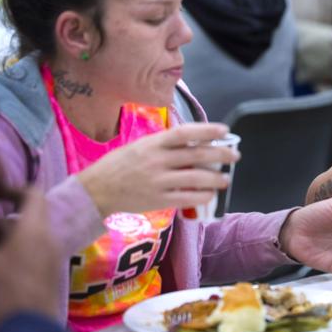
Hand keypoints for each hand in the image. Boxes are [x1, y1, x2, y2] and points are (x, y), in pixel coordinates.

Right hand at [0, 188, 60, 327]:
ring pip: (21, 238)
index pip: (32, 194)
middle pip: (19, 220)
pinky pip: (26, 253)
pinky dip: (6, 252)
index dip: (10, 188)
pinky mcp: (46, 273)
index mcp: (35, 228)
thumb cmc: (6, 289)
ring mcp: (49, 256)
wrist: (32, 329)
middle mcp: (47, 237)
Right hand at [78, 123, 239, 216]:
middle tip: (235, 155)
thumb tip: (196, 141)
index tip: (224, 131)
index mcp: (152, 143)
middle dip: (220, 155)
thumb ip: (165, 144)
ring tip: (226, 178)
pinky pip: (187, 198)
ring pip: (195, 178)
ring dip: (216, 178)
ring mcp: (157, 181)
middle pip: (196, 155)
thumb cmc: (120, 165)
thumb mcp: (140, 146)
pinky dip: (202, 196)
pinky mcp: (157, 200)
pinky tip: (210, 194)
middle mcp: (156, 160)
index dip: (207, 131)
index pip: (184, 132)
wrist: (96, 190)